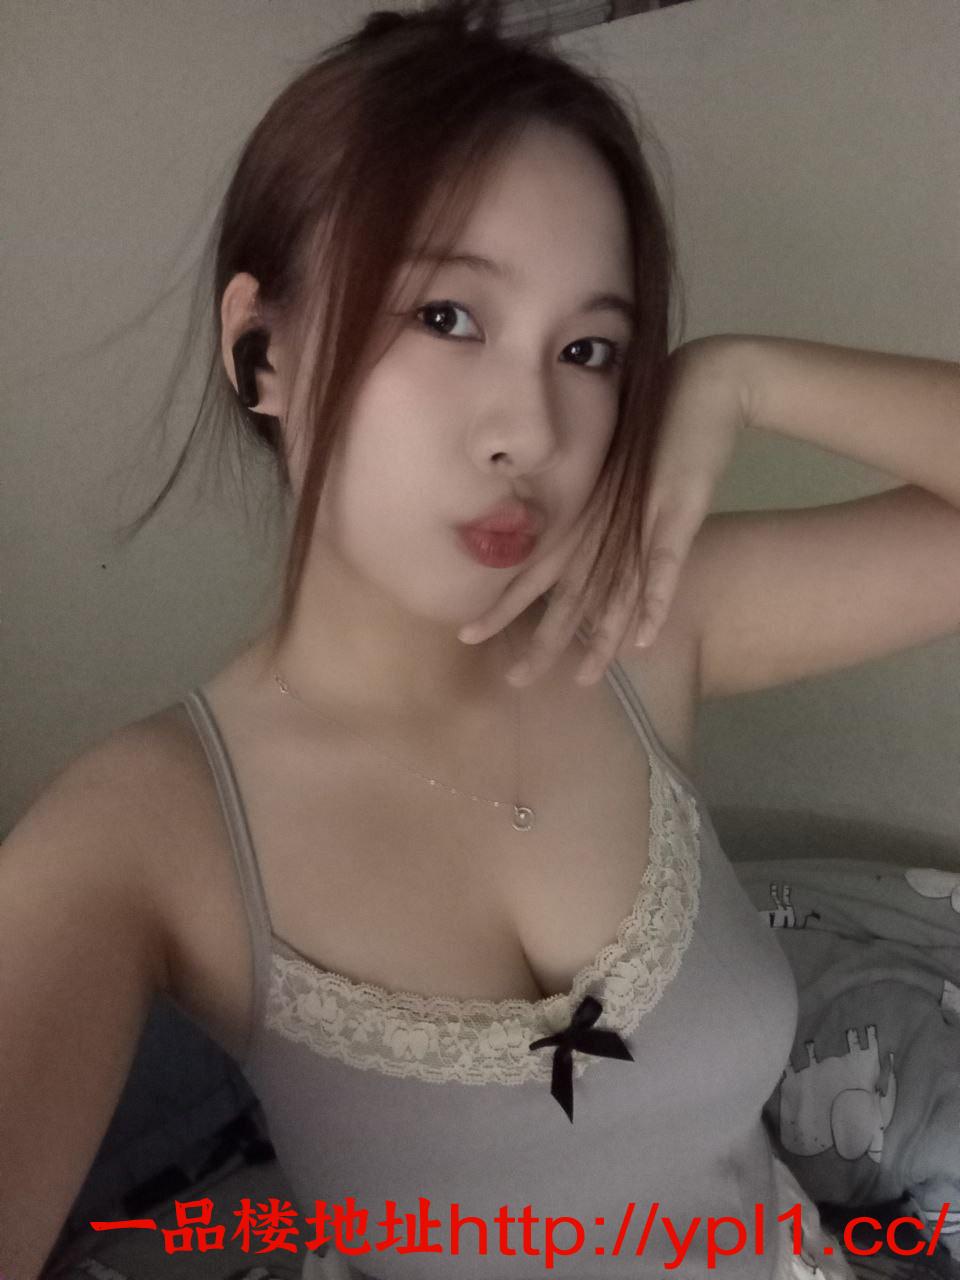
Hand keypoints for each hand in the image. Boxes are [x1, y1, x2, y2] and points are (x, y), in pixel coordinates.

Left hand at [458, 337, 748, 685]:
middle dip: (541, 639)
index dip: (504, 605)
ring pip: (612, 591)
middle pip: (566, 592)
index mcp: (579, 516)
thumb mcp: (611, 480)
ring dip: (598, 639)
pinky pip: (664, 566)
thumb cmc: (652, 430)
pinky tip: (645, 639)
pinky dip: (655, 604)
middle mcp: (599, 524)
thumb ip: (588, 516)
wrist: (700, 386)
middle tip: (513, 682)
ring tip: (584, 680)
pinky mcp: (677, 513)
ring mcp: (638, 521)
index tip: (469, 636)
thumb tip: (560, 549)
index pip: (534, 570)